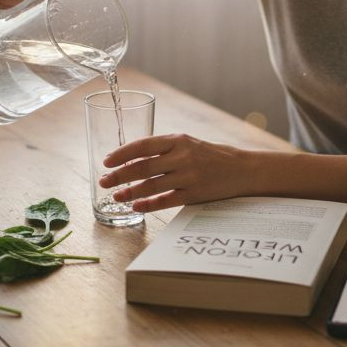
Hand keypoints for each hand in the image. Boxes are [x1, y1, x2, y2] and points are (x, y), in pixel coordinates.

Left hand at [98, 134, 251, 212]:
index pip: (143, 145)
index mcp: (178, 140)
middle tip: (104, 181)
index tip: (107, 162)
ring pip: (151, 185)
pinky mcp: (195, 194)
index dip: (122, 154)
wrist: (242, 169)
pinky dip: (149, 204)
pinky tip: (137, 207)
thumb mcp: (188, 144)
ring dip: (130, 192)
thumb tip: (130, 160)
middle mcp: (182, 156)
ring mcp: (188, 176)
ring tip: (116, 197)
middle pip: (143, 166)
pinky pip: (166, 200)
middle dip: (119, 175)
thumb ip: (163, 149)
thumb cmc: (211, 155)